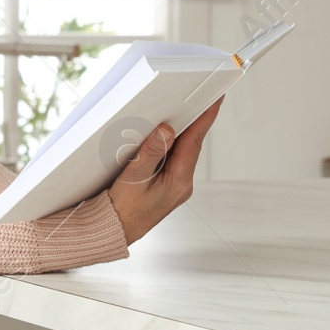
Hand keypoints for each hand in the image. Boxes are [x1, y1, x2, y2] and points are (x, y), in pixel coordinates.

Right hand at [106, 98, 222, 245]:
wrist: (113, 232)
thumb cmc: (122, 211)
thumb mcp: (133, 179)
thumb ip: (150, 153)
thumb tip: (167, 130)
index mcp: (179, 182)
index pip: (194, 142)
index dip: (205, 118)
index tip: (215, 100)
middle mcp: (182, 184)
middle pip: (191, 144)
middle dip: (194, 120)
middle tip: (199, 96)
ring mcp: (175, 186)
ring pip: (181, 151)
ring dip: (179, 132)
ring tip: (179, 110)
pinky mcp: (167, 186)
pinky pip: (172, 159)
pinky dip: (169, 145)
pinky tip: (161, 135)